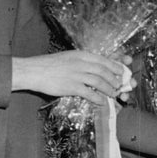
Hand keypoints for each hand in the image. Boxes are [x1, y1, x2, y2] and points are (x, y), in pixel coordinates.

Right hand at [12, 50, 134, 105]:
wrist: (33, 71)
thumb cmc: (49, 65)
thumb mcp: (68, 57)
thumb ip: (82, 62)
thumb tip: (96, 68)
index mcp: (81, 55)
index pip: (104, 60)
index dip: (116, 66)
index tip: (123, 71)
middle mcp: (81, 63)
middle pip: (104, 71)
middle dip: (115, 79)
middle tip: (119, 85)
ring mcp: (77, 75)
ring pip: (100, 82)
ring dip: (109, 89)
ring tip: (113, 94)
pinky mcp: (71, 86)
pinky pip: (90, 93)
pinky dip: (98, 98)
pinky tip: (102, 102)